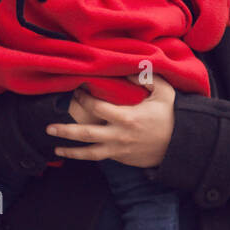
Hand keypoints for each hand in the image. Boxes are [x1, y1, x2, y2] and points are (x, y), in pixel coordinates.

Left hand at [46, 75, 176, 168]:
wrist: (181, 146)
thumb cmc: (171, 117)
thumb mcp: (164, 93)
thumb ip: (147, 79)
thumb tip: (128, 71)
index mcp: (127, 117)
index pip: (96, 107)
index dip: (83, 98)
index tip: (77, 90)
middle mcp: (119, 136)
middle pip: (86, 134)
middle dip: (65, 130)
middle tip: (49, 126)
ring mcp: (119, 150)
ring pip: (90, 153)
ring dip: (71, 151)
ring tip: (55, 147)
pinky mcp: (122, 158)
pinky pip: (101, 157)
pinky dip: (87, 155)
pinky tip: (75, 152)